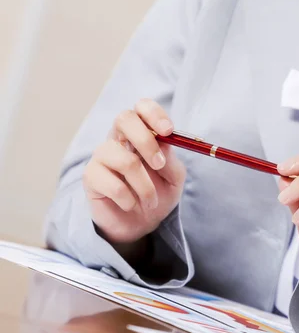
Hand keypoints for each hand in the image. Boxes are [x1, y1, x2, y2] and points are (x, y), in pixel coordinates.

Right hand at [83, 99, 185, 244]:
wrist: (141, 224)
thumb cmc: (158, 194)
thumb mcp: (174, 178)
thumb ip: (171, 159)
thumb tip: (166, 142)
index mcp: (140, 133)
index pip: (141, 108)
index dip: (153, 113)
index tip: (168, 131)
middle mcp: (118, 140)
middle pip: (124, 118)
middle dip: (146, 140)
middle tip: (159, 164)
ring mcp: (102, 157)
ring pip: (125, 160)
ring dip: (145, 186)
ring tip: (151, 200)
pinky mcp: (91, 177)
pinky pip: (113, 184)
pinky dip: (129, 199)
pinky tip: (130, 205)